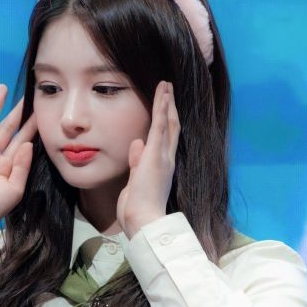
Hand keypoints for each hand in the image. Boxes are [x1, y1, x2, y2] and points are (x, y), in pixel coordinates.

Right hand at [0, 84, 36, 243]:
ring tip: (4, 88)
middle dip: (18, 112)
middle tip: (29, 96)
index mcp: (8, 167)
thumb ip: (23, 167)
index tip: (42, 112)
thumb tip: (28, 143)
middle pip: (9, 127)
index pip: (23, 141)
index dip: (32, 127)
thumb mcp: (14, 190)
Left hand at [116, 81, 179, 237]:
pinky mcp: (156, 154)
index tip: (166, 107)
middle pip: (171, 127)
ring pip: (168, 122)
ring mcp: (163, 156)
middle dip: (170, 107)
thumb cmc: (137, 209)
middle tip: (169, 90)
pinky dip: (162, 108)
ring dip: (166, 102)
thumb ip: (137, 162)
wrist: (143, 221)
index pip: (166, 139)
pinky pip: (160, 126)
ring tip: (166, 85)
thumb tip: (137, 143)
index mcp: (161, 167)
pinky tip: (163, 93)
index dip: (167, 121)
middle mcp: (166, 159)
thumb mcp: (135, 181)